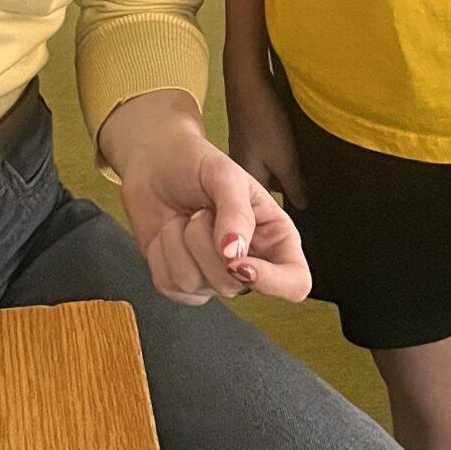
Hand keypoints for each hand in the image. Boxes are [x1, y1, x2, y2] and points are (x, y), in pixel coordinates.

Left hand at [100, 90, 310, 305]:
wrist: (155, 163)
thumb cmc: (196, 164)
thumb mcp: (225, 175)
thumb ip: (236, 213)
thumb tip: (234, 255)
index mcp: (275, 238)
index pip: (295, 283)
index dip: (273, 282)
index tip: (237, 262)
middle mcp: (248, 264)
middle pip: (234, 285)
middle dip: (205, 244)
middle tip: (202, 211)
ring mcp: (213, 278)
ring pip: (196, 285)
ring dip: (179, 242)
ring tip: (186, 217)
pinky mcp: (181, 284)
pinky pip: (170, 285)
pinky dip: (160, 254)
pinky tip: (168, 232)